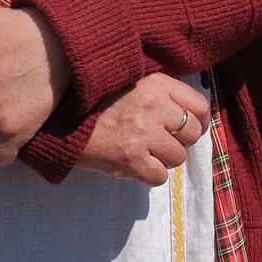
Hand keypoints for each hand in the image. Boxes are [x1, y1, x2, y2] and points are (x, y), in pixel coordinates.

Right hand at [79, 72, 208, 185]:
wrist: (61, 122)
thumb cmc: (97, 104)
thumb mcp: (132, 85)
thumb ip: (161, 95)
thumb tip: (191, 115)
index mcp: (156, 84)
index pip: (200, 107)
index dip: (198, 121)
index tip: (187, 128)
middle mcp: (153, 106)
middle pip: (193, 134)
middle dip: (180, 141)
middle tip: (160, 142)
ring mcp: (143, 134)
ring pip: (178, 157)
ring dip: (163, 159)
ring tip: (143, 151)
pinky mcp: (131, 159)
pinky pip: (160, 176)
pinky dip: (149, 174)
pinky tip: (134, 164)